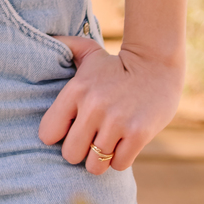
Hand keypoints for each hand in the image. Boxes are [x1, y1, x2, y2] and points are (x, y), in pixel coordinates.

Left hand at [38, 37, 182, 173]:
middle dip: (80, 151)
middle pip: (70, 154)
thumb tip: (46, 38)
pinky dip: (120, 159)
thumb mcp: (88, 51)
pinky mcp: (138, 134)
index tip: (70, 130)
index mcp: (76, 90)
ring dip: (101, 158)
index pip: (47, 133)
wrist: (157, 66)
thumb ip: (65, 46)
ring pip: (95, 165)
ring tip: (107, 142)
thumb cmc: (116, 64)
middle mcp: (93, 107)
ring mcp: (116, 122)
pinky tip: (124, 143)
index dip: (58, 136)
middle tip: (90, 140)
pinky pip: (119, 165)